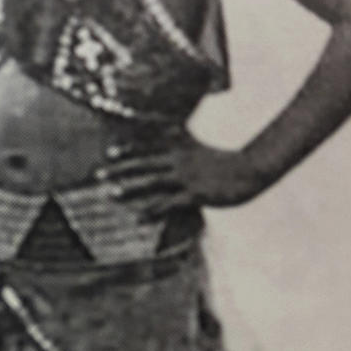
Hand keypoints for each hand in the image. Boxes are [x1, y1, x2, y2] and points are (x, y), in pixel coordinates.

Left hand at [98, 137, 265, 216]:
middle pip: (144, 163)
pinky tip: (139, 217)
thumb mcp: (202, 148)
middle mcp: (180, 160)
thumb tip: (172, 132)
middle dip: (120, 169)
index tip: (109, 152)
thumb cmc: (226, 162)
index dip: (129, 149)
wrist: (252, 169)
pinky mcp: (196, 194)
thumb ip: (184, 142)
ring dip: (130, 188)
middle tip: (98, 175)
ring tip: (111, 195)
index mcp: (182, 147)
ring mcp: (187, 177)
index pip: (150, 146)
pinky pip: (169, 203)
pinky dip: (152, 210)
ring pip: (152, 182)